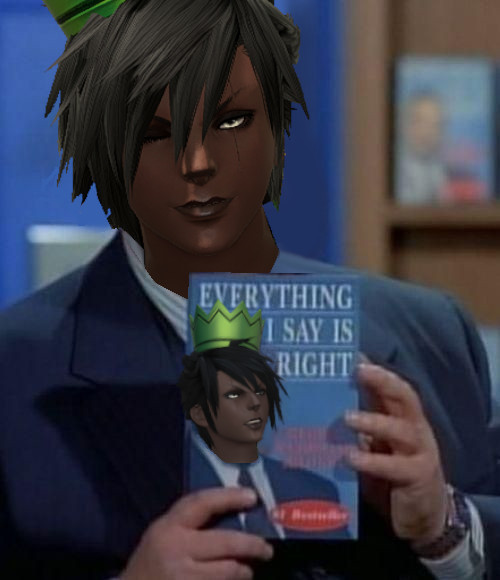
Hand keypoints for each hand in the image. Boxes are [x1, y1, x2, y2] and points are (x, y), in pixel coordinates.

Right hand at [120, 487, 273, 579]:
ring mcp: (183, 578)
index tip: (253, 497)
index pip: (203, 503)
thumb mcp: (163, 535)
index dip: (229, 497)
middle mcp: (176, 550)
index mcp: (168, 527)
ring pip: (229, 572)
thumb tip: (237, 510)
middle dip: (252, 545)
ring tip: (247, 570)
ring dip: (244, 571)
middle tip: (266, 549)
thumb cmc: (151, 563)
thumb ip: (191, 524)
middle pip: (226, 543)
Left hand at [344, 362, 448, 545]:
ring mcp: (420, 451)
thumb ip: (361, 425)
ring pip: (401, 429)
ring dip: (374, 421)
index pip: (392, 387)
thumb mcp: (376, 445)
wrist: (424, 516)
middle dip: (383, 381)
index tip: (355, 357)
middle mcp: (414, 428)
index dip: (377, 370)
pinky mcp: (418, 476)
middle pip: (405, 397)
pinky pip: (395, 466)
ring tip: (347, 417)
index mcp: (403, 417)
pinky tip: (350, 458)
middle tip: (359, 371)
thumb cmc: (391, 474)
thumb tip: (329, 400)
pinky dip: (372, 461)